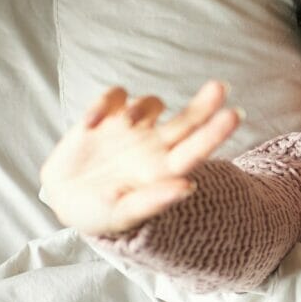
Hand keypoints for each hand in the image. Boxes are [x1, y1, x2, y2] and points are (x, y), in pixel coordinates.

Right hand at [39, 80, 241, 235]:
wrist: (66, 199)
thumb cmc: (100, 213)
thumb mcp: (123, 214)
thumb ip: (153, 201)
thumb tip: (188, 188)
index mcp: (165, 170)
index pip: (196, 149)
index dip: (215, 133)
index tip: (234, 116)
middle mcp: (155, 145)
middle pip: (188, 120)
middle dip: (205, 104)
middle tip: (221, 87)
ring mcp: (132, 128)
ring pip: (151, 104)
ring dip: (141, 108)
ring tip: (127, 123)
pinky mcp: (107, 115)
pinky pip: (114, 97)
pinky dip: (103, 105)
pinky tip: (90, 124)